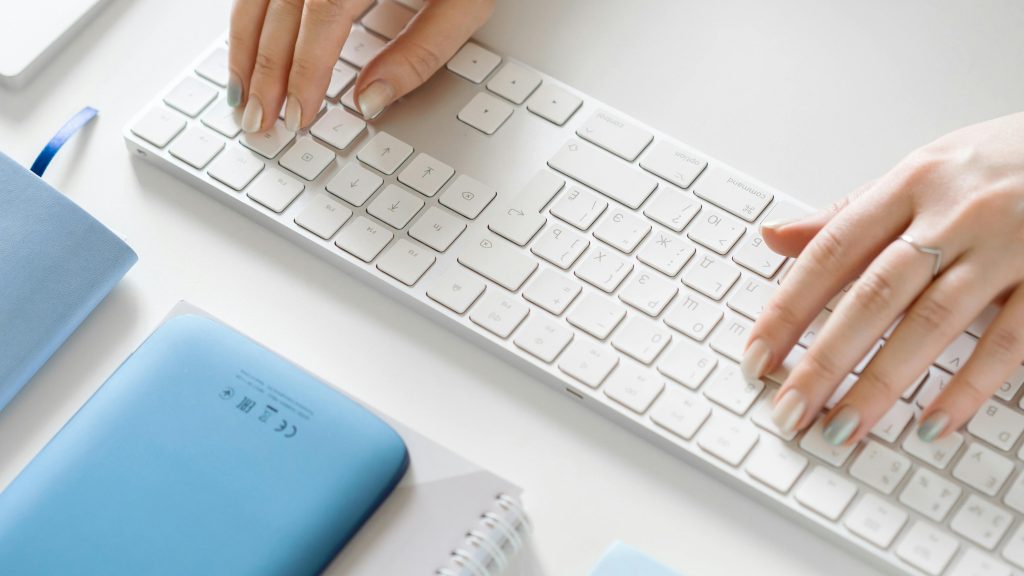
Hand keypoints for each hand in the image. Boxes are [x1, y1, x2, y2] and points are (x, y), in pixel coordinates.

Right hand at [228, 0, 493, 131]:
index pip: (323, 18)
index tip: (299, 114)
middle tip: (260, 120)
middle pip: (280, 7)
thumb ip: (423, 50)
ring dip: (245, 44)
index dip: (306, 72)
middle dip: (266, 70)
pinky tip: (247, 44)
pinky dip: (249, 12)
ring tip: (241, 93)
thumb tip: (373, 99)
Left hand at [742, 111, 1023, 445]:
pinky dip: (969, 387)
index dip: (788, 308)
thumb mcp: (922, 171)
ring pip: (933, 322)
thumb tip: (773, 238)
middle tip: (789, 410)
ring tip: (843, 428)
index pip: (831, 252)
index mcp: (911, 183)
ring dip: (882, 383)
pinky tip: (933, 423)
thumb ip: (848, 213)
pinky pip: (1008, 341)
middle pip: (874, 294)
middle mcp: (954, 212)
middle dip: (825, 359)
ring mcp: (1007, 246)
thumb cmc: (1003, 161)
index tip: (757, 355)